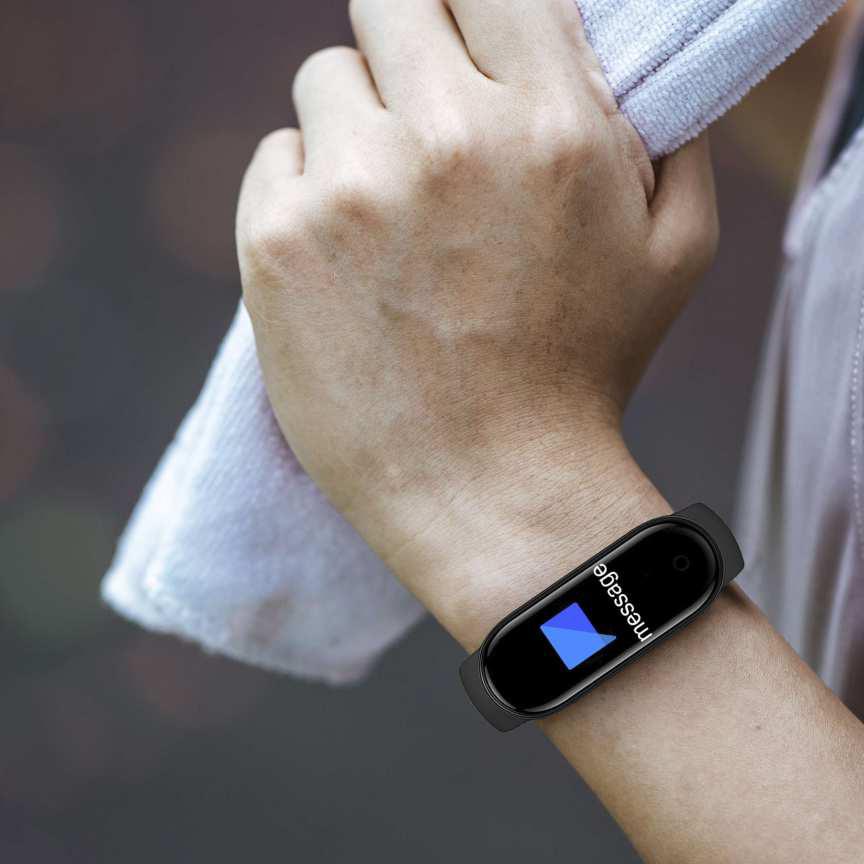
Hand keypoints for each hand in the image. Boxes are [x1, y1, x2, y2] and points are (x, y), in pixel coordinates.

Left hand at [236, 0, 716, 646]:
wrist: (490, 489)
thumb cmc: (584, 377)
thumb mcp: (674, 254)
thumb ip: (668, 138)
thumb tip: (628, 70)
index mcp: (551, 123)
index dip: (471, 13)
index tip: (465, 50)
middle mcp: (444, 136)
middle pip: (390, 3)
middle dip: (408, 53)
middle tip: (421, 123)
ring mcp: (350, 187)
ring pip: (325, 80)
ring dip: (355, 127)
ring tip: (387, 214)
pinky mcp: (277, 241)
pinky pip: (275, 159)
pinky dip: (304, 190)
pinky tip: (343, 258)